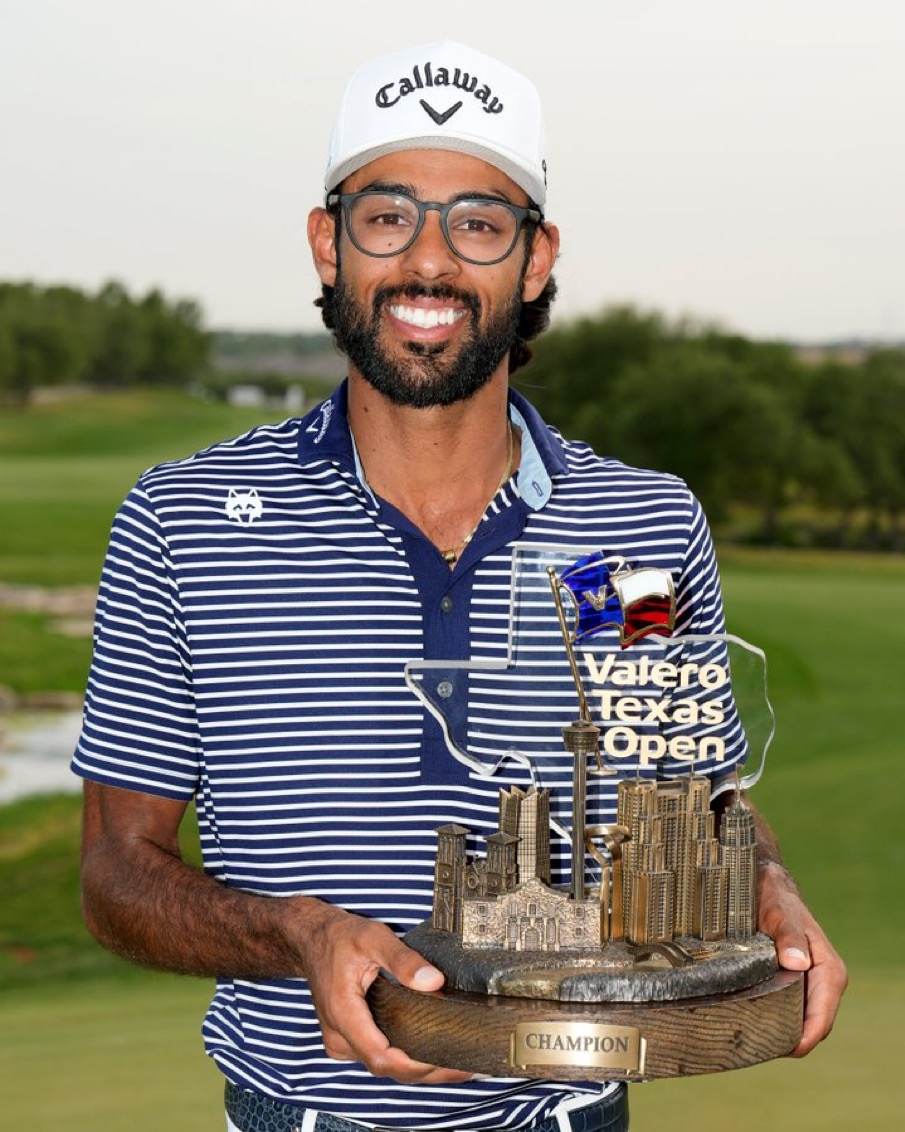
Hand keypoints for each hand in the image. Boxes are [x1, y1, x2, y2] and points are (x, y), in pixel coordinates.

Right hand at [301, 901, 471, 1084]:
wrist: (312, 938)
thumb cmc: (339, 937)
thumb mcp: (373, 937)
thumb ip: (403, 959)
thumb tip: (433, 982)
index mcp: (343, 1013)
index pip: (381, 1057)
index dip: (415, 1066)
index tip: (448, 1062)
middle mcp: (339, 1035)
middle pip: (386, 1067)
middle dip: (425, 1071)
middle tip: (464, 1066)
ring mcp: (340, 1040)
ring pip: (382, 1065)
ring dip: (416, 1067)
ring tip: (453, 1060)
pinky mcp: (346, 1038)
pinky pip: (376, 1055)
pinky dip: (402, 1058)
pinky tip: (428, 1050)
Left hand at [757, 862, 847, 1055]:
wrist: (765, 884)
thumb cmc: (775, 897)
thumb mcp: (780, 912)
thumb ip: (789, 936)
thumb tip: (797, 963)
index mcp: (829, 971)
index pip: (822, 1019)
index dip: (804, 1039)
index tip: (782, 1049)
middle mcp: (823, 982)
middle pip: (810, 1026)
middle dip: (788, 1039)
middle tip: (755, 1044)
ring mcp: (808, 984)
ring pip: (798, 1020)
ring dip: (779, 1030)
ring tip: (749, 1035)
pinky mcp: (793, 982)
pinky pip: (788, 1009)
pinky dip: (773, 1017)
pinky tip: (751, 1018)